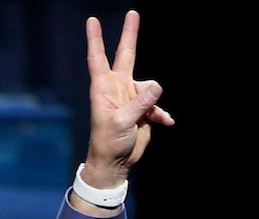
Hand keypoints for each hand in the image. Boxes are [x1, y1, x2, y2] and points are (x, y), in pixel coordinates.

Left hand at [81, 10, 173, 188]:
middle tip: (133, 13)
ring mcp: (131, 98)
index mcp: (103, 88)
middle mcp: (117, 88)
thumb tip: (156, 85)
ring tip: (149, 117)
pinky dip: (162, 114)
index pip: (98, 58)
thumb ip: (140, 103)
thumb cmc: (108, 142)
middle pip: (126, 56)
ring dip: (153, 100)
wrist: (116, 163)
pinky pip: (157, 105)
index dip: (96, 39)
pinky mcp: (143, 109)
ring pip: (150, 86)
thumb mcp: (122, 122)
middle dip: (130, 35)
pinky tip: (166, 122)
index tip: (92, 20)